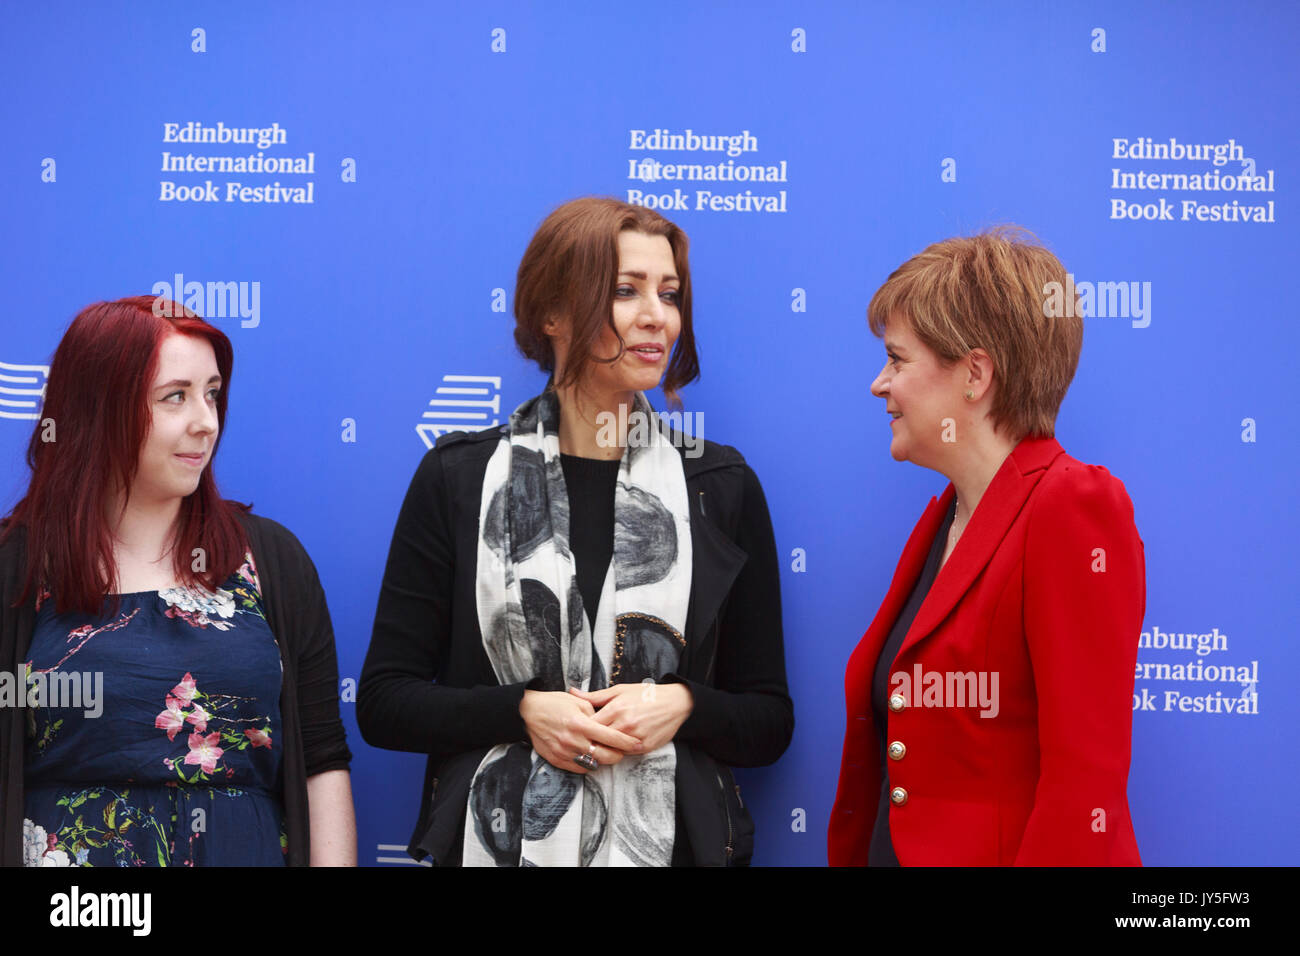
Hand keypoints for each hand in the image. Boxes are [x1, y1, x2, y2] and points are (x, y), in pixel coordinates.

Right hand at [519, 689, 641, 773]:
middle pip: (606, 756)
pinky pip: (579, 769)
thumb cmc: (554, 703)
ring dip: (603, 760)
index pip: (611, 737)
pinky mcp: (557, 760)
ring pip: (593, 765)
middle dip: (619, 755)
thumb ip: (596, 713)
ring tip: (607, 752)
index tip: (637, 743)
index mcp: (581, 723)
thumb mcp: (578, 702)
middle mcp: (573, 741)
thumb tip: (610, 723)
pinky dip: (588, 764)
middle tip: (623, 750)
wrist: (528, 712)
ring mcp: (565, 752)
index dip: (627, 742)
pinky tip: (591, 756)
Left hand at [568, 682, 693, 754]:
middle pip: (598, 741)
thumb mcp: (619, 690)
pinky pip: (625, 754)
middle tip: (583, 741)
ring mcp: (635, 737)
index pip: (589, 726)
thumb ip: (595, 696)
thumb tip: (572, 692)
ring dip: (604, 749)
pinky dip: (619, 751)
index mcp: (616, 708)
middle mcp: (625, 724)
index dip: (581, 729)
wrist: (675, 703)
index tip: (577, 729)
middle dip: (590, 742)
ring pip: (611, 750)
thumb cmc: (645, 694)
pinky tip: (616, 746)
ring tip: (599, 745)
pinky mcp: (644, 747)